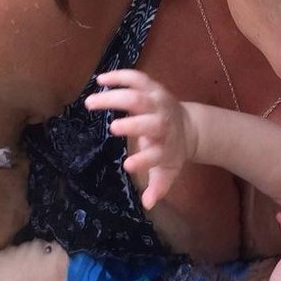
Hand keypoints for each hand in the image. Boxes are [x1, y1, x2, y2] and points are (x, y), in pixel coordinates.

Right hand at [85, 69, 194, 208]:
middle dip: (132, 125)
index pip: (156, 154)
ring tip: (90, 102)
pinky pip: (136, 78)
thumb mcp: (168, 172)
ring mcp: (159, 102)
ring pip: (138, 95)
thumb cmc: (172, 152)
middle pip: (149, 121)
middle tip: (111, 128)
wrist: (190, 127)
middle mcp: (163, 123)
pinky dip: (119, 76)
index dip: (144, 160)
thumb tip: (148, 204)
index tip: (127, 166)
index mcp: (166, 146)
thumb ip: (158, 188)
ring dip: (114, 97)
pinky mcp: (154, 87)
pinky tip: (100, 80)